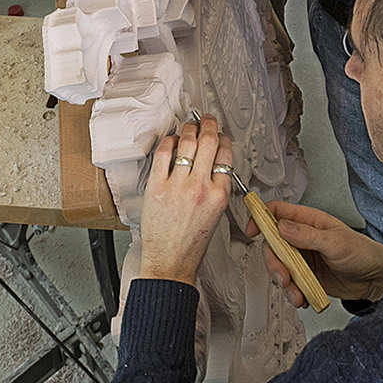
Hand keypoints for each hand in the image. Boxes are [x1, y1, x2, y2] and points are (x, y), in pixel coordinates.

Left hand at [139, 116, 232, 285]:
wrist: (170, 262)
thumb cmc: (192, 243)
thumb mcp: (216, 213)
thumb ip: (217, 186)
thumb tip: (213, 160)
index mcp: (219, 195)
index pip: (226, 155)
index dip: (223, 139)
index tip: (220, 135)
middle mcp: (200, 188)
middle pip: (208, 142)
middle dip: (209, 125)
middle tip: (207, 119)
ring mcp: (178, 186)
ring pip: (187, 143)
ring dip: (189, 128)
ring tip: (190, 125)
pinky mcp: (157, 188)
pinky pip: (163, 154)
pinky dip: (168, 141)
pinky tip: (171, 140)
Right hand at [247, 200, 382, 307]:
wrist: (376, 279)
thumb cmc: (363, 252)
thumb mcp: (336, 242)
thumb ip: (308, 235)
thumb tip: (282, 227)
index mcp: (309, 221)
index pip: (277, 212)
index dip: (261, 218)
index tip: (252, 231)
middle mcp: (302, 238)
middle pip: (273, 245)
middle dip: (274, 264)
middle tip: (283, 277)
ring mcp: (303, 258)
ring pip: (280, 268)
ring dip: (284, 284)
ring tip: (297, 294)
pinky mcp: (306, 277)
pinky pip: (291, 285)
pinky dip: (294, 294)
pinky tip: (304, 298)